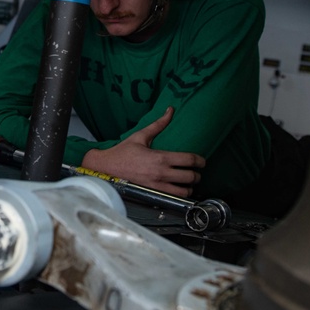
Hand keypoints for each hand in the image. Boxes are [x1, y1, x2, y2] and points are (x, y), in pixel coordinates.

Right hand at [81, 107, 204, 196]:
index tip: (202, 161)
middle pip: (191, 177)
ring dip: (190, 187)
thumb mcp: (140, 136)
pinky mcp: (153, 193)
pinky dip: (180, 195)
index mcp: (160, 158)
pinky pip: (173, 198)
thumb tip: (170, 110)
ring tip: (189, 182)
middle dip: (197, 174)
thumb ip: (158, 124)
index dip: (200, 161)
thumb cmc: (123, 152)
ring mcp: (158, 185)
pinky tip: (179, 189)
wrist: (107, 167)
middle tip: (196, 171)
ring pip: (185, 191)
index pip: (189, 160)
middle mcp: (161, 173)